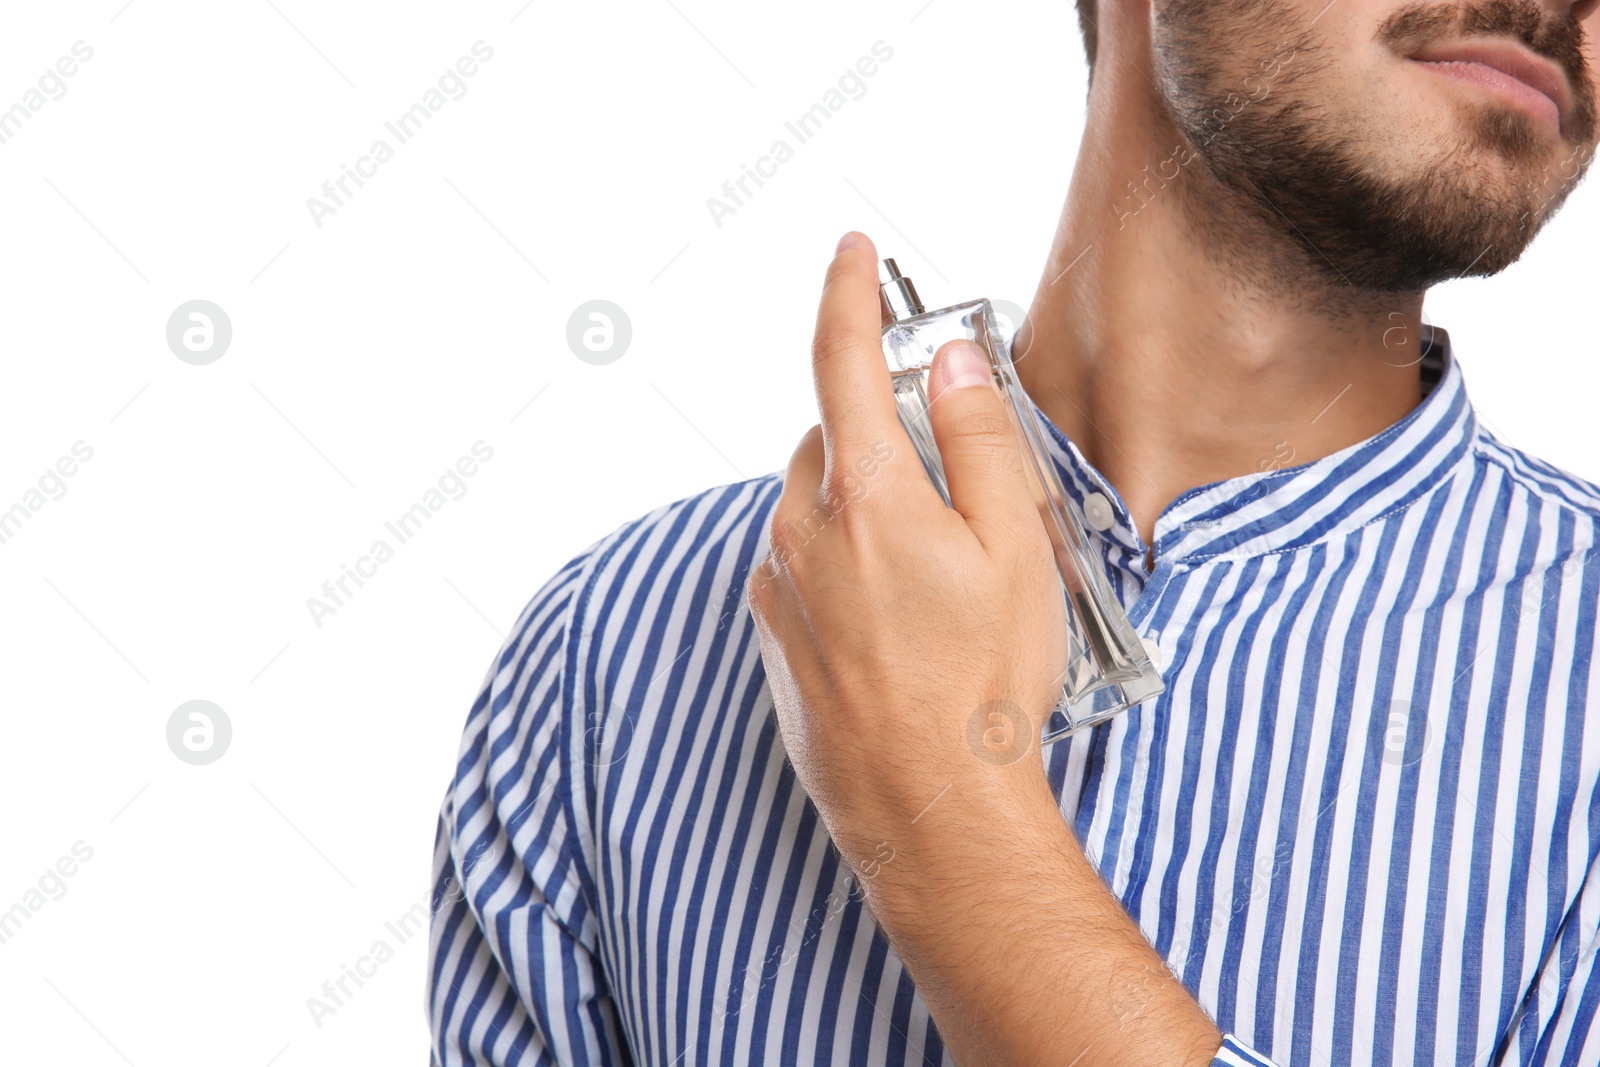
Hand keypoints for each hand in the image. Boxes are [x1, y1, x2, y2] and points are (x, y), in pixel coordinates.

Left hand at [746, 232, 1221, 1066]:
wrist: (929, 809)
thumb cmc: (982, 686)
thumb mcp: (1013, 547)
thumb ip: (978, 438)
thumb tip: (952, 363)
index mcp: (864, 494)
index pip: (840, 359)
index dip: (847, 294)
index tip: (852, 254)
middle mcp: (802, 530)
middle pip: (831, 438)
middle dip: (879, 429)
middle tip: (947, 471)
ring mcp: (781, 586)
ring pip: (814, 504)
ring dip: (861, 502)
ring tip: (935, 569)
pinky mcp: (774, 636)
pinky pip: (801, 563)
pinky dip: (838, 558)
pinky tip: (894, 616)